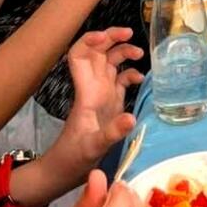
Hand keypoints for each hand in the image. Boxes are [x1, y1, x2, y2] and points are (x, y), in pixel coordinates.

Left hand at [41, 29, 144, 191]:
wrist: (65, 172)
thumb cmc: (73, 158)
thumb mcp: (93, 147)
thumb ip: (112, 132)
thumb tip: (132, 117)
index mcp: (86, 91)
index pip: (80, 54)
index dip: (90, 40)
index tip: (106, 38)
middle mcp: (93, 87)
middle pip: (98, 51)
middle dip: (112, 37)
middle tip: (130, 34)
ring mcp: (102, 94)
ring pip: (110, 62)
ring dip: (123, 52)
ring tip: (140, 54)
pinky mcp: (110, 104)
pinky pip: (120, 80)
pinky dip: (131, 74)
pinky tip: (141, 79)